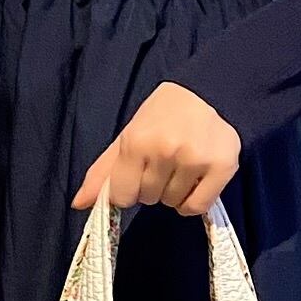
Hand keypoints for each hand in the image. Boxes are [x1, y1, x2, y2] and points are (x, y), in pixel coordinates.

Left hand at [70, 81, 241, 217]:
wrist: (206, 93)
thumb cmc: (162, 117)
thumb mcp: (127, 137)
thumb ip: (103, 172)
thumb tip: (78, 203)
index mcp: (136, 142)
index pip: (122, 195)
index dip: (128, 189)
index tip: (138, 174)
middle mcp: (165, 151)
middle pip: (149, 198)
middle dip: (153, 186)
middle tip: (164, 162)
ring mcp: (195, 160)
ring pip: (173, 203)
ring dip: (175, 191)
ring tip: (182, 165)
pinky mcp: (222, 167)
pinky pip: (197, 207)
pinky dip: (194, 200)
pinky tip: (195, 180)